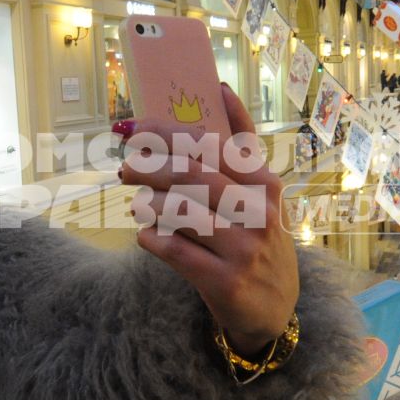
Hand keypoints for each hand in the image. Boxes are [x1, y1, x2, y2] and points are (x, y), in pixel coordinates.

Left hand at [121, 85, 295, 353]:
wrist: (274, 309)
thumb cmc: (258, 240)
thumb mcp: (263, 194)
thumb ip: (242, 147)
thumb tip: (222, 90)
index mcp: (265, 185)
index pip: (212, 144)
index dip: (168, 131)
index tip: (137, 126)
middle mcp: (258, 213)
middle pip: (190, 173)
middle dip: (148, 165)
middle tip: (125, 166)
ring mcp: (243, 249)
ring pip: (178, 210)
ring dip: (148, 203)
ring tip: (140, 204)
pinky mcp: (224, 281)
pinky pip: (173, 249)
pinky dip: (151, 237)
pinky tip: (147, 234)